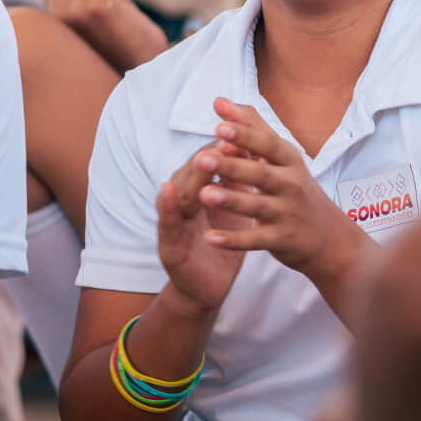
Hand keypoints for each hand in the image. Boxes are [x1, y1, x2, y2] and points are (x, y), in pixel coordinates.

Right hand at [155, 144, 249, 316]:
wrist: (211, 287)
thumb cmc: (223, 243)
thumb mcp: (234, 208)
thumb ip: (238, 180)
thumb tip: (254, 146)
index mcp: (201, 190)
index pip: (211, 161)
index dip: (225, 147)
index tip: (242, 132)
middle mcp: (183, 200)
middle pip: (193, 171)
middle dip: (209, 155)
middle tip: (225, 140)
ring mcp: (173, 221)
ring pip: (178, 192)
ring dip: (190, 176)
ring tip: (200, 160)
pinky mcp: (167, 245)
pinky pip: (166, 223)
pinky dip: (166, 206)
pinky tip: (169, 191)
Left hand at [195, 100, 369, 294]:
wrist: (329, 236)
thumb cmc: (296, 188)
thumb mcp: (282, 157)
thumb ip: (250, 127)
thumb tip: (219, 101)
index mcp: (289, 160)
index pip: (267, 144)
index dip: (244, 136)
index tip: (219, 127)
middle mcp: (291, 184)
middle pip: (260, 173)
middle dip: (231, 165)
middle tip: (202, 158)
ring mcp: (287, 213)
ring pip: (256, 205)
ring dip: (231, 200)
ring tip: (204, 194)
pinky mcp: (282, 240)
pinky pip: (255, 239)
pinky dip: (234, 239)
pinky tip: (209, 238)